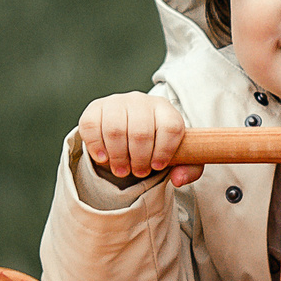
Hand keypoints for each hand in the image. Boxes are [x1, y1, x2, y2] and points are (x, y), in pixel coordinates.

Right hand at [78, 92, 200, 186]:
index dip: (164, 151)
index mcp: (165, 109)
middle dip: (139, 159)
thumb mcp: (179, 155)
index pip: (170, 127)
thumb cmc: (156, 143)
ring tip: (121, 170)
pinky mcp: (95, 108)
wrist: (129, 126)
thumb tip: (178, 179)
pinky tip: (103, 158)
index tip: (157, 166)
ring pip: (115, 130)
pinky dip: (96, 147)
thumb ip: (188, 169)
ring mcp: (116, 102)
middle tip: (138, 172)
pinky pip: (92, 126)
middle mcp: (141, 101)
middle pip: (141, 132)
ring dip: (118, 157)